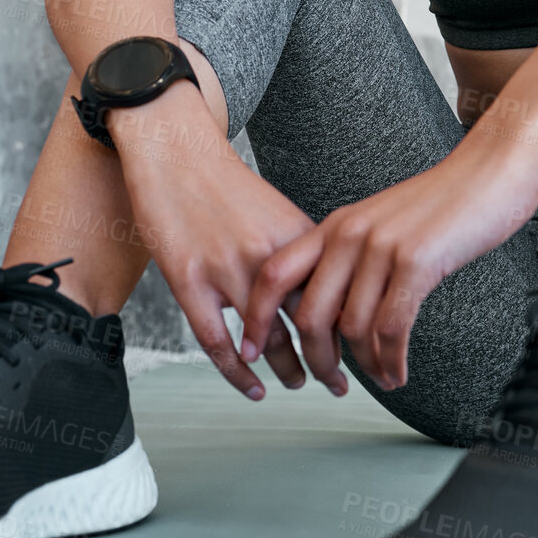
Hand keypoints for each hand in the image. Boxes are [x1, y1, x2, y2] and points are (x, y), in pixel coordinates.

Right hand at [109, 85, 324, 401]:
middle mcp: (268, 254)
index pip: (336, 292)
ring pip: (268, 338)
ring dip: (289, 370)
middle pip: (309, 322)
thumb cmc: (223, 181)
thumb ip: (298, 248)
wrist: (174, 150)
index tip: (363, 347)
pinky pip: (218, 342)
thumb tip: (328, 286)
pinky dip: (238, 373)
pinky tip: (252, 388)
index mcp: (296, 235)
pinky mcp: (188, 281)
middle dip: (330, 360)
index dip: (351, 326)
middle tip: (341, 383)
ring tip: (300, 385)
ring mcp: (227, 270)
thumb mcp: (274, 209)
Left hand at [240, 146, 537, 392]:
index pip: (274, 275)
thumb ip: (353, 259)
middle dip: (315, 360)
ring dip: (364, 366)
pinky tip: (399, 372)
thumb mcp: (382, 222)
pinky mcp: (416, 262)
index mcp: (335, 225)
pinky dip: (392, 361)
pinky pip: (392, 328)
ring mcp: (381, 247)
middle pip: (308, 314)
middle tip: (329, 384)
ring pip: (352, 329)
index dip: (256, 318)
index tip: (252, 351)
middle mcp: (349, 234)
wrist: (490, 171)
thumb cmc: (443, 202)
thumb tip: (336, 313)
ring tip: (380, 379)